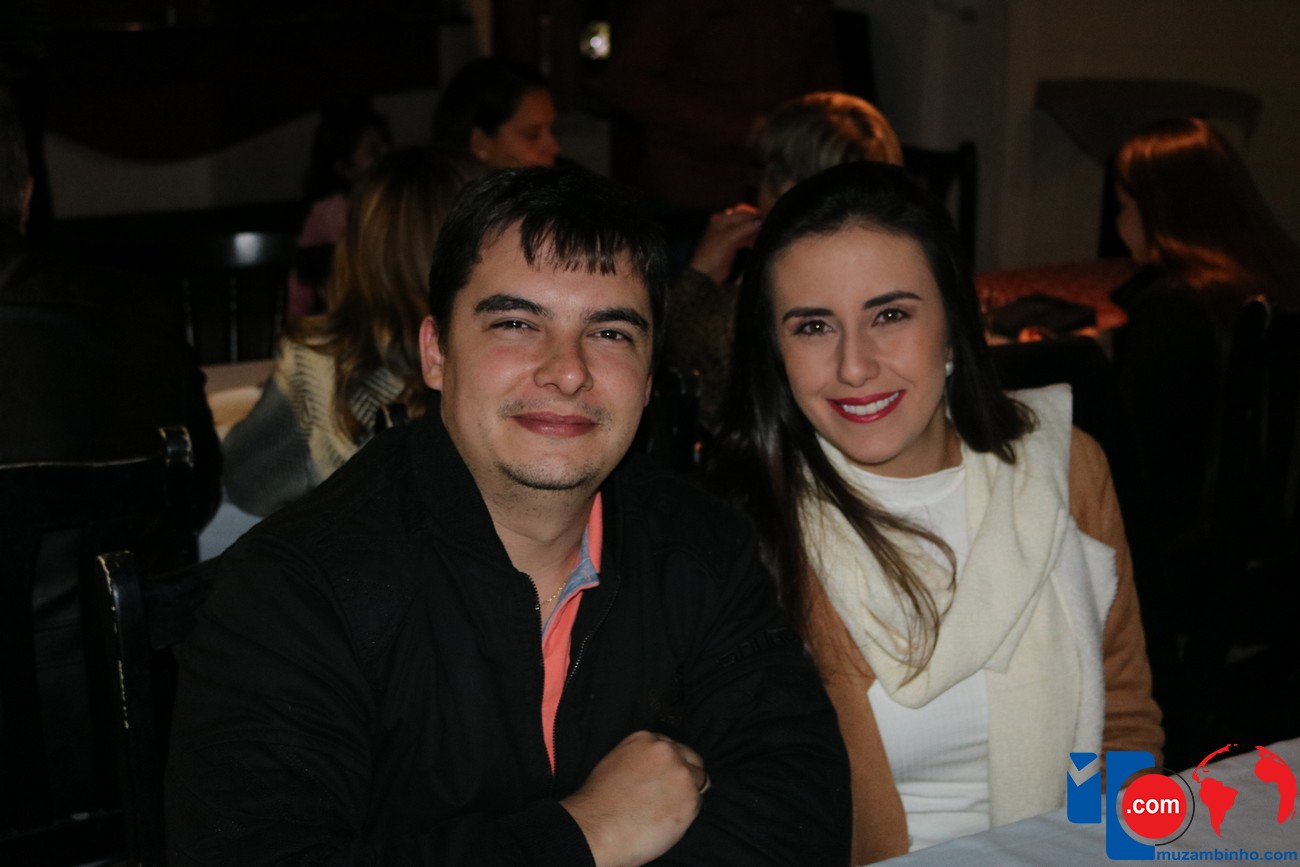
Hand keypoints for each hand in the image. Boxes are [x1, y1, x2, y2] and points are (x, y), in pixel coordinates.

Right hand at [561, 730, 706, 866]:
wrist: (596, 828)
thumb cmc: (599, 804)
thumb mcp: (616, 763)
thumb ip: (641, 759)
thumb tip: (656, 771)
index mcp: (644, 739)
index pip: (670, 746)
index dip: (669, 764)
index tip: (664, 778)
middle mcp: (665, 750)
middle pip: (690, 759)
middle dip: (684, 774)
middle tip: (671, 795)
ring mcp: (680, 771)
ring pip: (698, 780)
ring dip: (686, 794)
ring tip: (665, 810)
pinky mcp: (690, 796)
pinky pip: (697, 803)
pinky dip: (686, 813)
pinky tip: (666, 821)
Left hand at [688, 204, 761, 285]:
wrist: (707, 274)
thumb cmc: (711, 255)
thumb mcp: (728, 239)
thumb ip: (744, 229)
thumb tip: (759, 223)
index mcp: (721, 220)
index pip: (742, 214)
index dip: (754, 216)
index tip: (766, 219)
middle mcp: (724, 226)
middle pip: (744, 222)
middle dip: (755, 225)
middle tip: (767, 228)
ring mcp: (728, 237)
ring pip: (746, 231)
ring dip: (754, 233)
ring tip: (763, 236)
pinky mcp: (732, 247)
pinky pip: (745, 240)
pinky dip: (751, 241)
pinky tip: (757, 243)